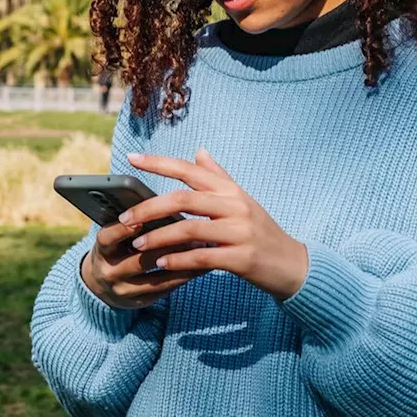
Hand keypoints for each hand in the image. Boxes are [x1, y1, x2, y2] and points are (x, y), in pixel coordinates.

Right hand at [80, 216, 208, 310]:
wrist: (103, 285)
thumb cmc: (116, 248)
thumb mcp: (114, 236)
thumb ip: (130, 223)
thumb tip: (162, 203)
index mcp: (101, 250)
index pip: (107, 239)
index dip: (121, 230)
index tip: (139, 220)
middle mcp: (110, 272)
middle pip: (139, 260)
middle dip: (166, 246)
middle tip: (190, 231)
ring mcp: (124, 290)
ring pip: (156, 277)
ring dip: (182, 261)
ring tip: (203, 247)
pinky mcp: (140, 301)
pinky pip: (166, 288)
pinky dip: (185, 275)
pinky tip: (202, 264)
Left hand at [120, 148, 308, 300]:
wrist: (292, 265)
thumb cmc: (262, 231)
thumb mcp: (243, 200)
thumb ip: (219, 177)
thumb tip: (199, 150)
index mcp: (231, 190)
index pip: (189, 169)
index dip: (158, 163)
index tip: (131, 158)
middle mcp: (235, 206)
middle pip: (183, 199)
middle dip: (149, 208)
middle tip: (124, 217)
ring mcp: (240, 232)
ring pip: (189, 229)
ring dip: (159, 237)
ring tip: (137, 245)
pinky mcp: (242, 258)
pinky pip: (202, 257)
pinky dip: (179, 260)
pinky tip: (162, 263)